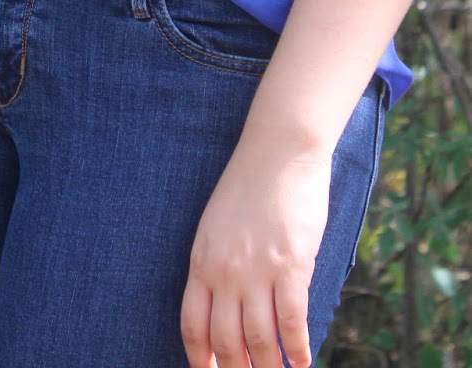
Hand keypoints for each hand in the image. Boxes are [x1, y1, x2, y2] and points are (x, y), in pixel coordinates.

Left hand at [180, 136, 331, 367]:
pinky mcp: (291, 266)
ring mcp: (257, 271)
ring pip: (260, 342)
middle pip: (226, 342)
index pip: (193, 326)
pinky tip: (304, 362)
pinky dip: (298, 349)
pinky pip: (292, 322)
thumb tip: (226, 308)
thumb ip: (217, 266)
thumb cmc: (248, 186)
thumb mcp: (216, 226)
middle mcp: (225, 272)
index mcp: (201, 260)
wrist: (278, 151)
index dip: (201, 360)